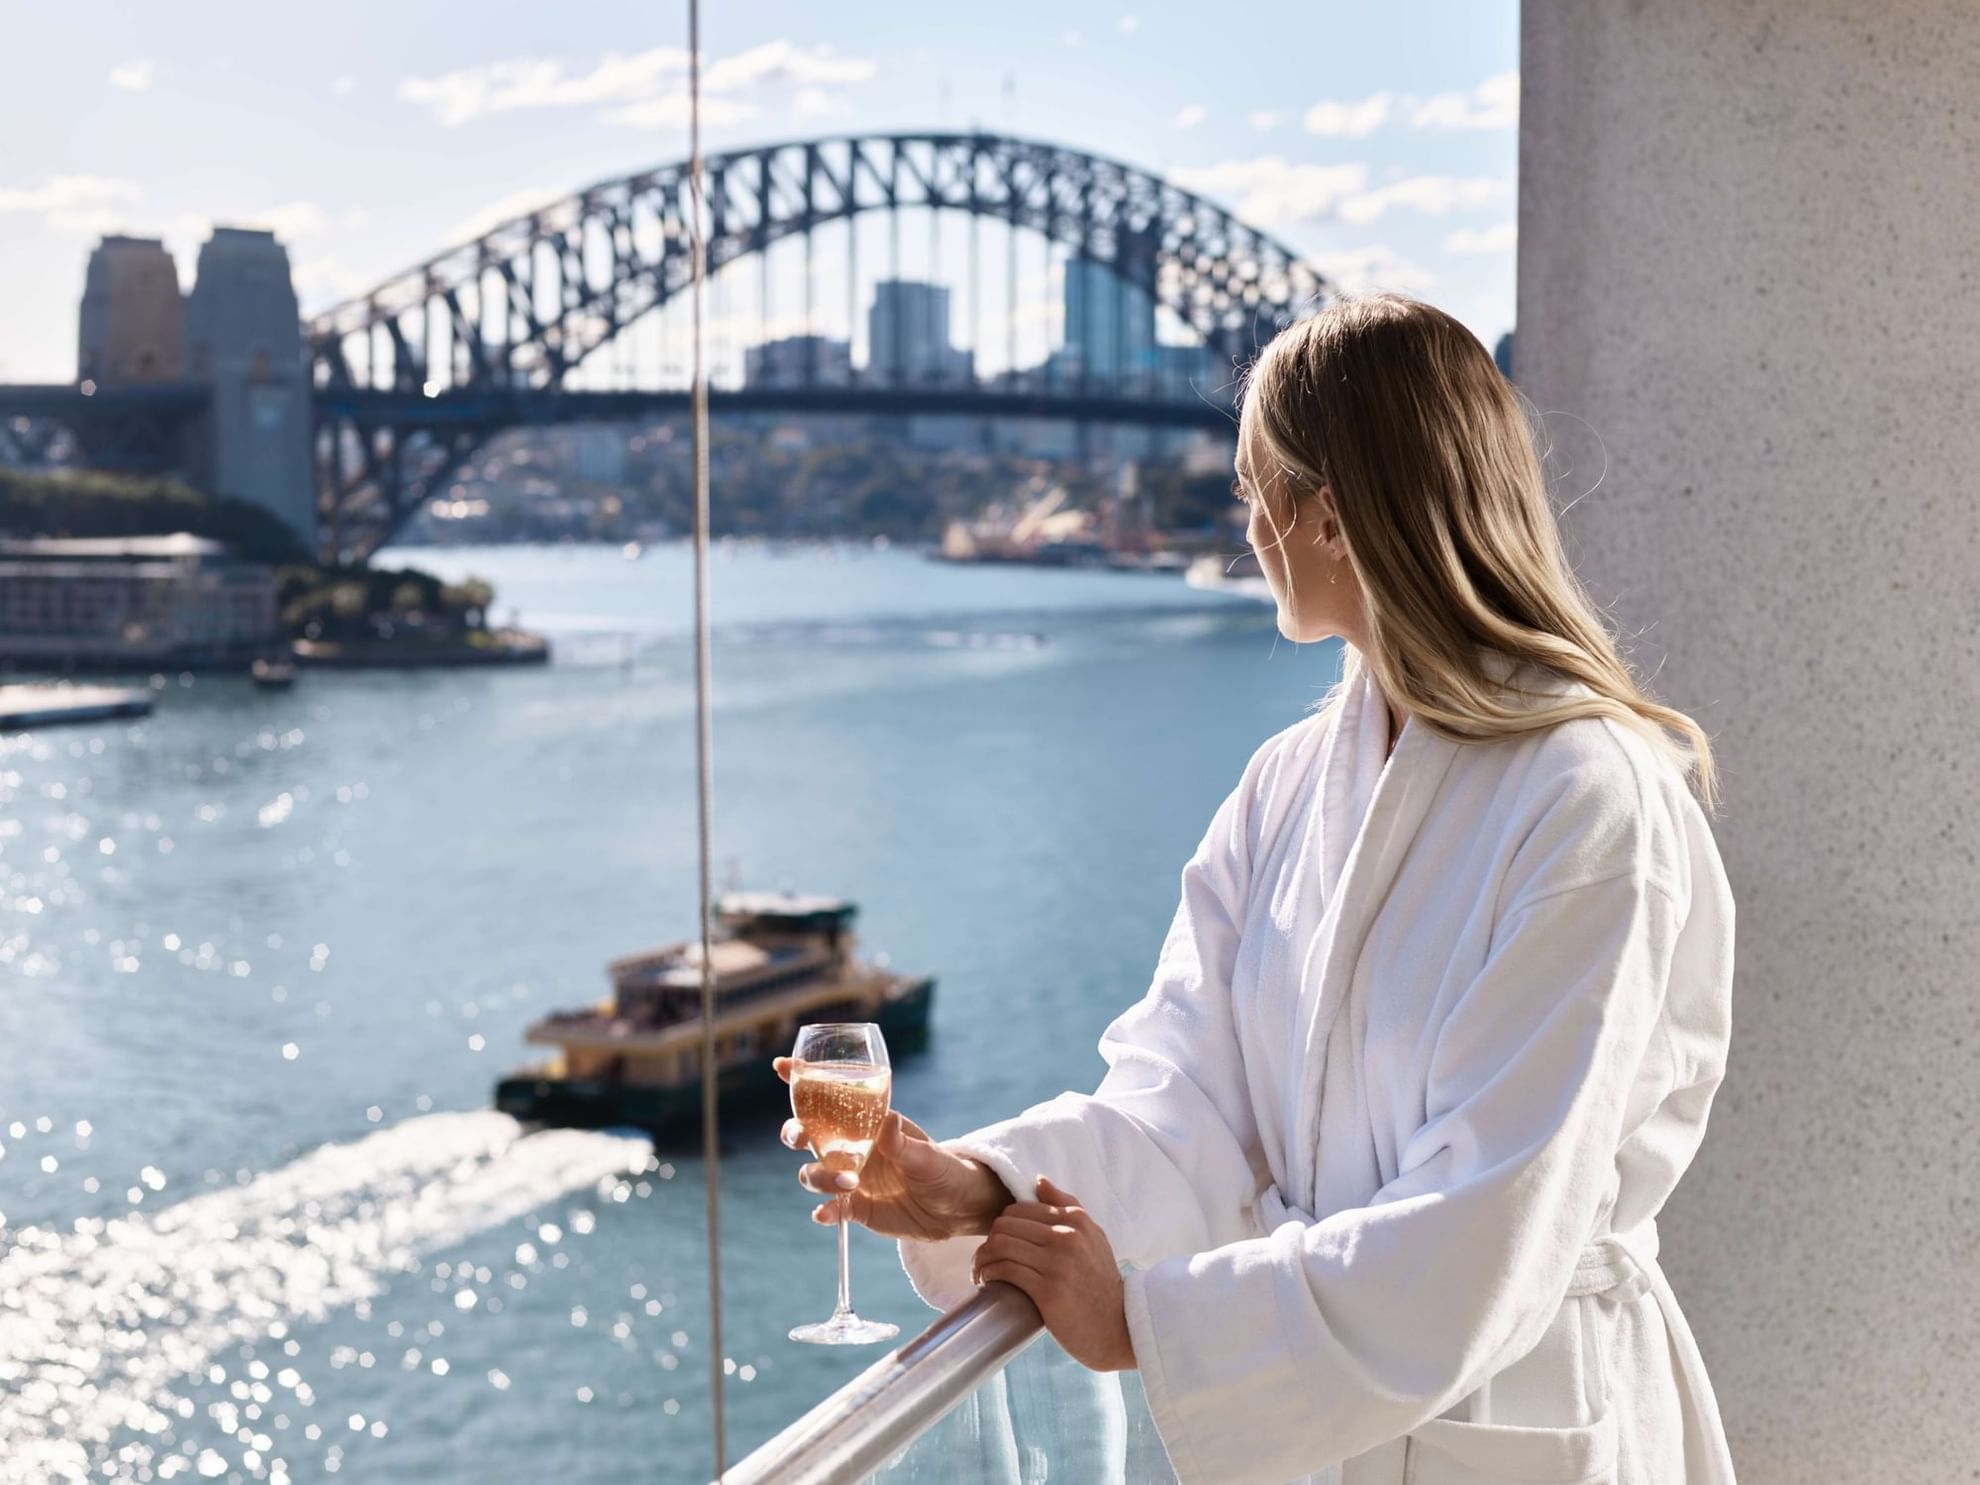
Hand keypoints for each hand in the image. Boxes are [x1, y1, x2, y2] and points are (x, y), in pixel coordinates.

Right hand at [776, 1056, 1012, 1240]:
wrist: (958, 1210)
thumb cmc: (945, 1170)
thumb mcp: (928, 1156)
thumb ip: (903, 1142)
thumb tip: (889, 1119)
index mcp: (869, 1123)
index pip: (832, 1097)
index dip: (803, 1080)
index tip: (782, 1066)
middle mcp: (853, 1147)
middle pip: (808, 1134)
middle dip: (794, 1131)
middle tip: (800, 1135)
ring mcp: (851, 1177)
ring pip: (813, 1172)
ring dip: (819, 1176)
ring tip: (849, 1183)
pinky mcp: (856, 1208)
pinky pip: (831, 1207)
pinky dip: (825, 1211)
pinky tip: (825, 1214)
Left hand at [970, 1176, 1134, 1372]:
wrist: (1117, 1326)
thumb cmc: (1100, 1283)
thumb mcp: (1093, 1237)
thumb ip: (1068, 1206)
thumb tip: (1039, 1180)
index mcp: (1076, 1219)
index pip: (1019, 1209)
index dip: (1002, 1225)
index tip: (997, 1243)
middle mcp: (1066, 1236)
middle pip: (1005, 1225)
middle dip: (988, 1242)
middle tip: (985, 1261)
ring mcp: (1057, 1263)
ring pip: (1001, 1245)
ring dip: (982, 1259)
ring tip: (981, 1273)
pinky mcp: (1047, 1290)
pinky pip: (1006, 1270)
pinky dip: (989, 1274)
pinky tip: (988, 1282)